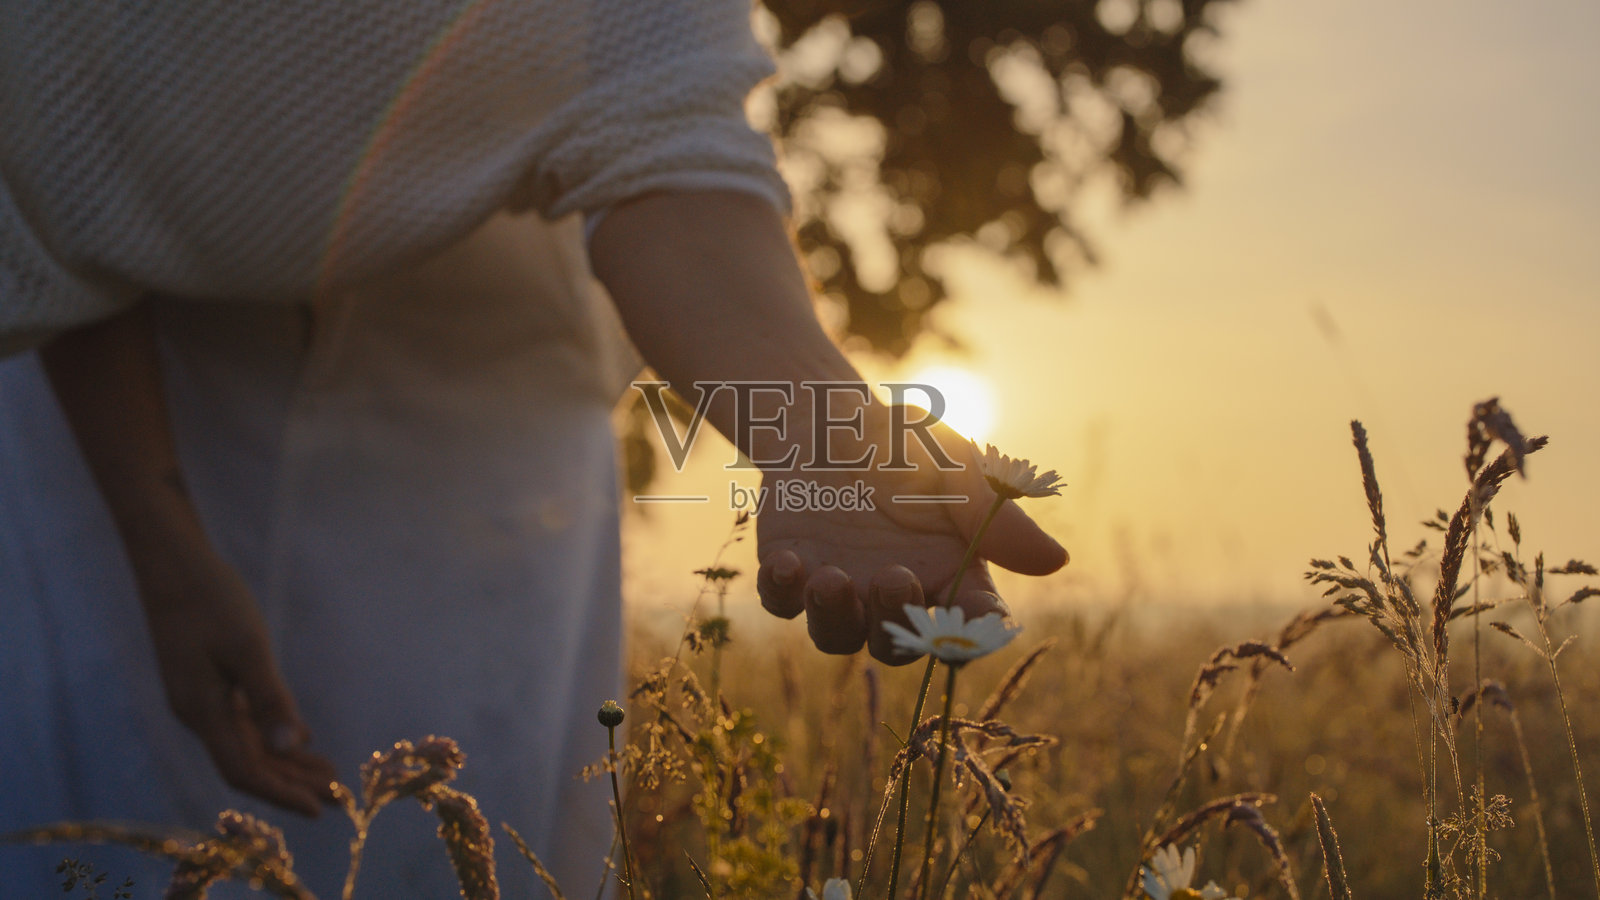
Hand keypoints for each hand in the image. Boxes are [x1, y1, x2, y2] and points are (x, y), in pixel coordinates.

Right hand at [137, 545, 335, 815]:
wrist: (173, 565)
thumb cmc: (212, 600)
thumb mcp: (248, 648)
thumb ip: (269, 697)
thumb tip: (292, 745)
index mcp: (203, 712)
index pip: (244, 772)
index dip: (281, 794)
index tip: (320, 808)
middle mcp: (199, 714)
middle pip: (249, 764)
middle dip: (292, 784)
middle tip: (339, 797)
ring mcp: (201, 700)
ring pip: (248, 745)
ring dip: (287, 763)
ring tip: (329, 775)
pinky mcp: (208, 684)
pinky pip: (243, 724)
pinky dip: (273, 736)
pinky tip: (300, 741)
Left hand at [756, 423, 1065, 664]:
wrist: (836, 418)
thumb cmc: (911, 446)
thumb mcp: (959, 469)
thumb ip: (998, 515)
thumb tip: (1057, 561)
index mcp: (949, 577)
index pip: (972, 624)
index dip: (974, 636)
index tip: (970, 626)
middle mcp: (896, 597)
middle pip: (897, 642)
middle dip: (892, 617)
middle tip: (891, 575)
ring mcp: (843, 591)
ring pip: (837, 637)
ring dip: (834, 617)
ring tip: (830, 578)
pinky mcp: (791, 575)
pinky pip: (783, 603)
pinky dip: (783, 591)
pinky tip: (786, 562)